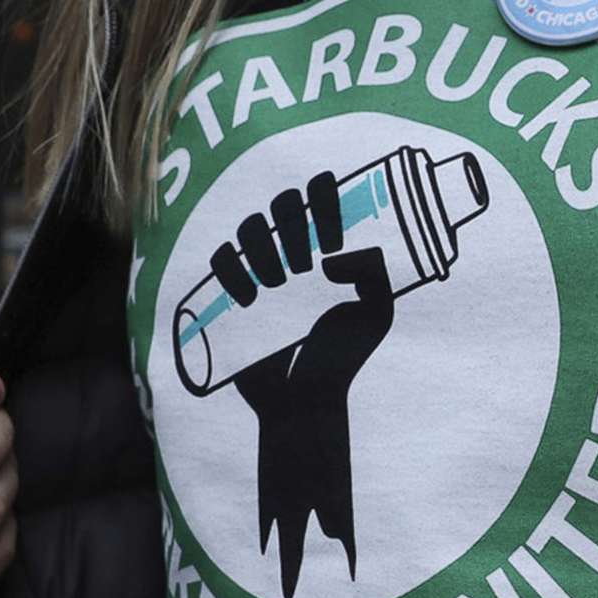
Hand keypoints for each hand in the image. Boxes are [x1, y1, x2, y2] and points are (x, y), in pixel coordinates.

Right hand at [218, 176, 395, 597]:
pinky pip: (220, 264)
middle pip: (281, 209)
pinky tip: (250, 294)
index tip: (332, 215)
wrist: (306, 401)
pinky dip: (229, 268)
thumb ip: (376, 278)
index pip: (320, 204)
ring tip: (280, 282)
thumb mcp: (376, 316)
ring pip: (249, 231)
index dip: (323, 196)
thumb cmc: (343, 356)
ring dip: (262, 244)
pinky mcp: (230, 296)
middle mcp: (290, 253)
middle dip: (291, 220)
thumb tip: (331, 259)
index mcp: (325, 250)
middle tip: (308, 257)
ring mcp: (258, 273)